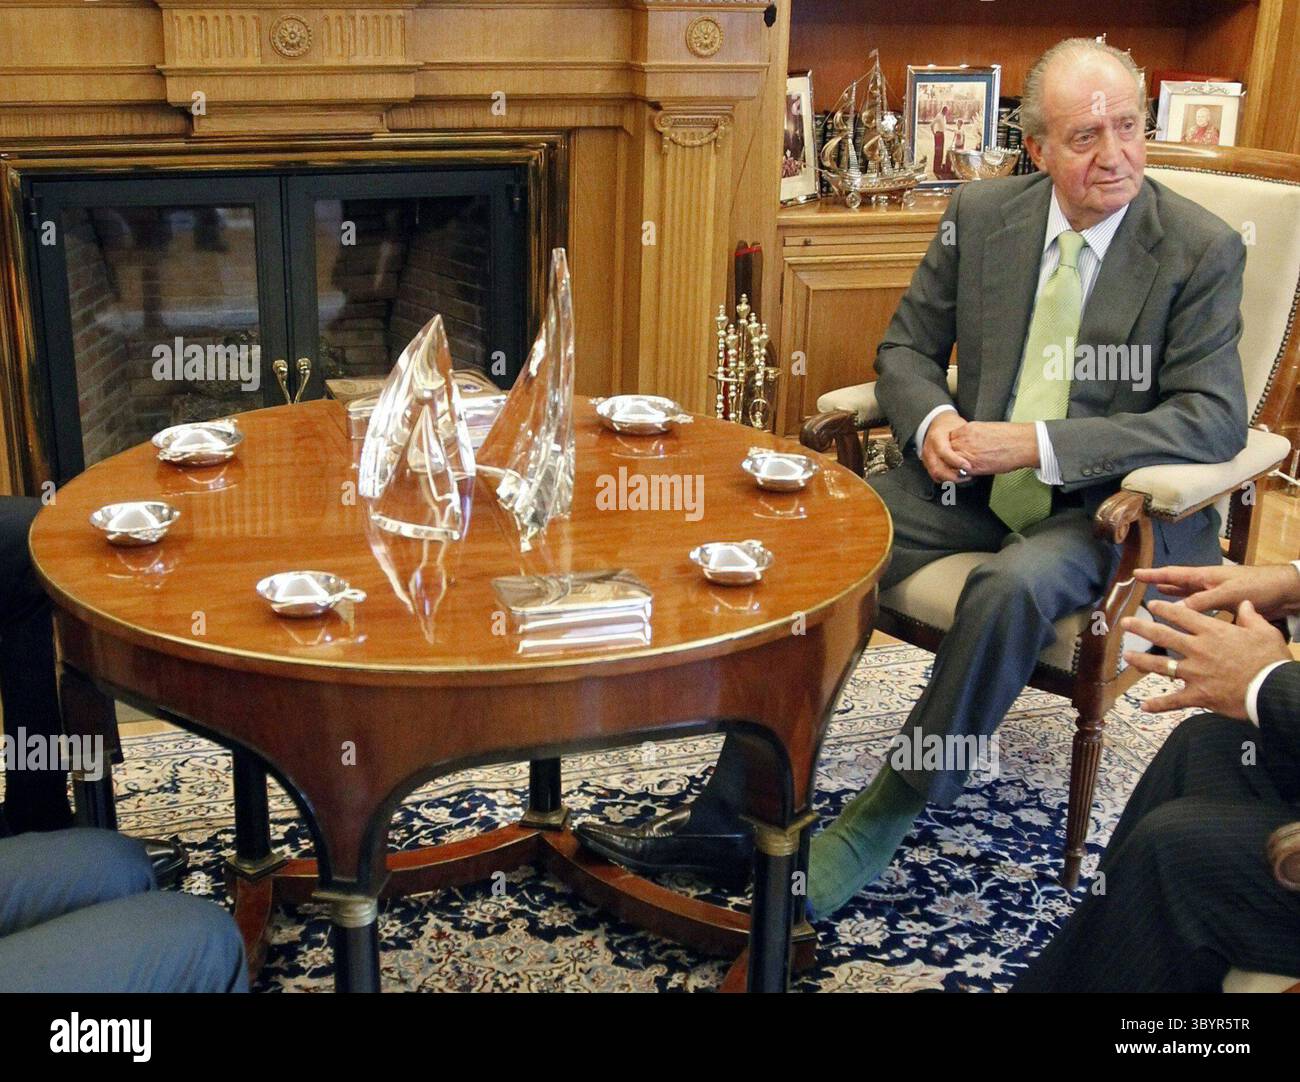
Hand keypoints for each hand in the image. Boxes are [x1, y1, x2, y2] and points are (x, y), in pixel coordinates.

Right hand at [920, 410, 971, 483]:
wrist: (937, 424)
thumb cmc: (950, 425)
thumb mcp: (959, 426)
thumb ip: (965, 438)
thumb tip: (980, 447)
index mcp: (936, 438)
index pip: (944, 452)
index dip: (956, 461)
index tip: (968, 466)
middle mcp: (929, 449)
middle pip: (937, 468)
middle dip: (953, 476)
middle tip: (968, 476)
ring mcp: (926, 458)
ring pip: (935, 474)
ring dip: (950, 479)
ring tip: (964, 477)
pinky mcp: (928, 464)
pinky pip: (935, 476)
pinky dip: (946, 479)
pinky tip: (957, 477)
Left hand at [948, 421, 1039, 475]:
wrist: (1023, 444)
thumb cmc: (1011, 437)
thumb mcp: (987, 430)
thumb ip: (973, 436)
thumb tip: (969, 446)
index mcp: (968, 429)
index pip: (948, 439)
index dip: (949, 448)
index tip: (953, 454)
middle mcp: (964, 439)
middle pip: (943, 451)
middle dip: (946, 459)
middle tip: (950, 466)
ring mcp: (967, 452)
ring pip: (947, 462)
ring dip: (950, 468)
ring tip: (956, 473)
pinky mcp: (972, 465)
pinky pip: (957, 472)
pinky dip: (957, 476)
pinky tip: (966, 477)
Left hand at [1121, 598, 1290, 719]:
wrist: (1272, 689)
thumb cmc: (1270, 660)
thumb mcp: (1264, 632)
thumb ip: (1250, 617)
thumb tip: (1244, 604)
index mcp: (1212, 632)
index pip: (1183, 616)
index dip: (1165, 609)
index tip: (1152, 605)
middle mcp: (1198, 650)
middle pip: (1163, 636)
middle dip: (1141, 628)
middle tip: (1125, 623)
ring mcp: (1195, 673)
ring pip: (1161, 665)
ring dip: (1142, 661)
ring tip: (1127, 657)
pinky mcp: (1198, 694)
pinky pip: (1174, 700)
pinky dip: (1158, 704)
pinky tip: (1144, 706)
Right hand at [1133, 563, 1299, 621]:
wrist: (1285, 592)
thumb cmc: (1258, 586)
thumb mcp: (1228, 593)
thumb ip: (1202, 601)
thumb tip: (1175, 609)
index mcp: (1206, 576)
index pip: (1173, 574)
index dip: (1154, 575)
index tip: (1135, 574)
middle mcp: (1208, 584)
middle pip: (1178, 583)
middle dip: (1160, 584)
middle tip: (1142, 586)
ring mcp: (1217, 594)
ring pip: (1188, 595)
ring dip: (1173, 597)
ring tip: (1158, 599)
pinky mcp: (1226, 605)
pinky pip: (1201, 608)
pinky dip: (1190, 612)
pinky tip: (1187, 618)